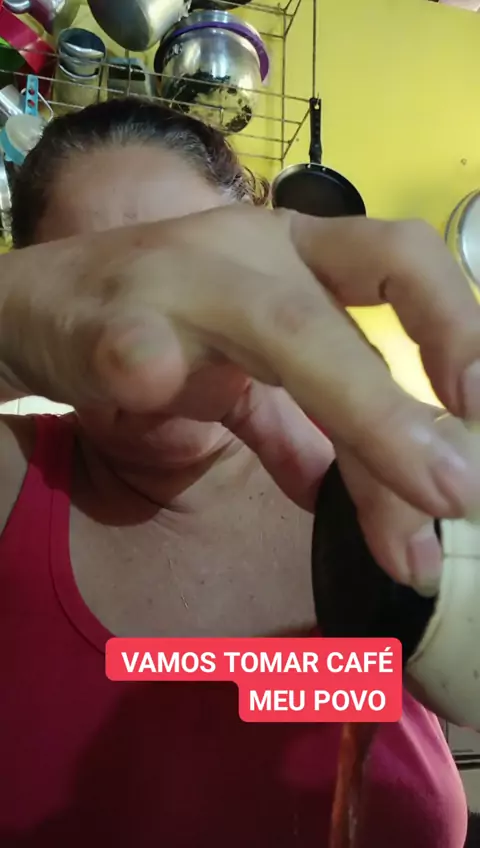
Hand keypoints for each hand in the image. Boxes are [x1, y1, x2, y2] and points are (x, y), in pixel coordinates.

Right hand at [1, 206, 479, 592]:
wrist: (37, 305)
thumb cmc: (152, 323)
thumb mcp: (238, 373)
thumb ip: (291, 425)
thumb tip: (333, 491)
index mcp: (292, 255)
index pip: (397, 258)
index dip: (454, 320)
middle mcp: (249, 254)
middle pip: (340, 319)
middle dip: (404, 413)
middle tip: (461, 498)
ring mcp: (178, 281)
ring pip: (278, 330)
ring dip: (356, 415)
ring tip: (405, 532)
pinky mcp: (108, 320)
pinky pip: (140, 346)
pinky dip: (157, 367)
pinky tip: (172, 395)